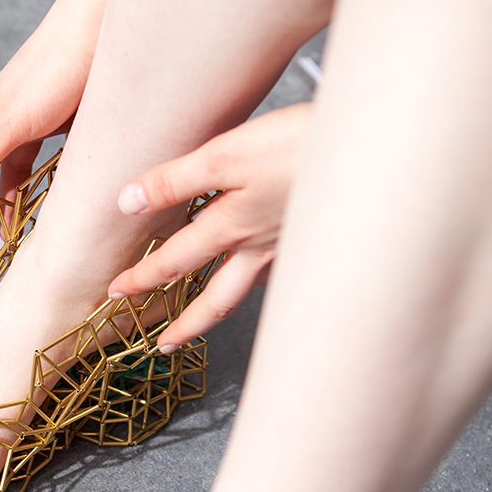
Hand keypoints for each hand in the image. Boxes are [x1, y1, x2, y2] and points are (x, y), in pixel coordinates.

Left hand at [109, 103, 312, 349]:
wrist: (374, 154)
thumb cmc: (301, 145)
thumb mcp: (226, 154)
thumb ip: (174, 180)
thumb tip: (127, 202)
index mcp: (231, 228)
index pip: (175, 262)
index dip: (142, 278)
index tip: (116, 294)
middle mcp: (261, 250)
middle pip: (217, 300)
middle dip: (187, 325)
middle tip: (164, 346)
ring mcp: (292, 251)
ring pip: (252, 289)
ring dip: (226, 306)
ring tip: (211, 315)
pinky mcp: (317, 245)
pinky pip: (284, 276)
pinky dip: (268, 284)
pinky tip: (269, 276)